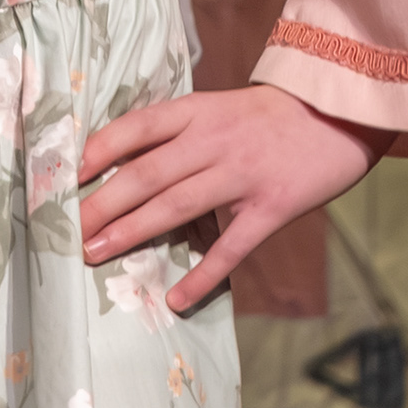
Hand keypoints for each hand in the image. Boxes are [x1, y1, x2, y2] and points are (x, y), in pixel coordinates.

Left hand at [77, 83, 390, 313]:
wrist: (339, 113)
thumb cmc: (270, 116)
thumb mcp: (218, 108)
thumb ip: (179, 132)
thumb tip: (125, 164)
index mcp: (197, 112)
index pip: (137, 127)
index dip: (100, 149)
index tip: (69, 174)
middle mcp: (213, 141)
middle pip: (146, 173)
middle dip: (102, 202)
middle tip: (68, 228)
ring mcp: (242, 175)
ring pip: (176, 206)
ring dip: (131, 231)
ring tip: (96, 254)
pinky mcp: (271, 208)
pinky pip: (231, 247)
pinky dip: (203, 275)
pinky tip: (178, 298)